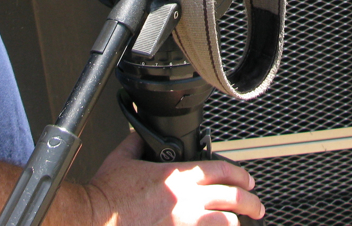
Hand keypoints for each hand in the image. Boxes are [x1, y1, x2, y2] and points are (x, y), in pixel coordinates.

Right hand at [85, 132, 263, 225]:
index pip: (219, 170)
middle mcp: (186, 200)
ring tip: (240, 223)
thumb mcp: (123, 159)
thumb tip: (141, 136)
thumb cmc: (108, 196)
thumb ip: (137, 144)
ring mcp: (185, 224)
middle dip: (249, 201)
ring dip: (235, 221)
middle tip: (256, 205)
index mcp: (176, 176)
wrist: (96, 220)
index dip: (238, 174)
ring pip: (225, 222)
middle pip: (231, 197)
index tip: (246, 179)